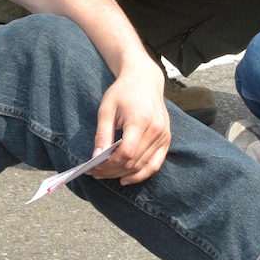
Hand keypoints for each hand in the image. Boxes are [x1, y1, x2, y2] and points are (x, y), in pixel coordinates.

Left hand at [90, 57, 169, 185]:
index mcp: (140, 120)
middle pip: (133, 162)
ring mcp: (164, 136)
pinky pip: (155, 164)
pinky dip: (141, 174)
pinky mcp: (166, 139)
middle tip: (94, 173)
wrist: (144, 80)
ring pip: (143, 165)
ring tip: (105, 174)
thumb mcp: (106, 109)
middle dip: (112, 171)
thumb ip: (102, 134)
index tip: (93, 168)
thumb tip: (96, 158)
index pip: (126, 153)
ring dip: (123, 174)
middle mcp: (156, 130)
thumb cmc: (123, 92)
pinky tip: (126, 179)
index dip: (109, 164)